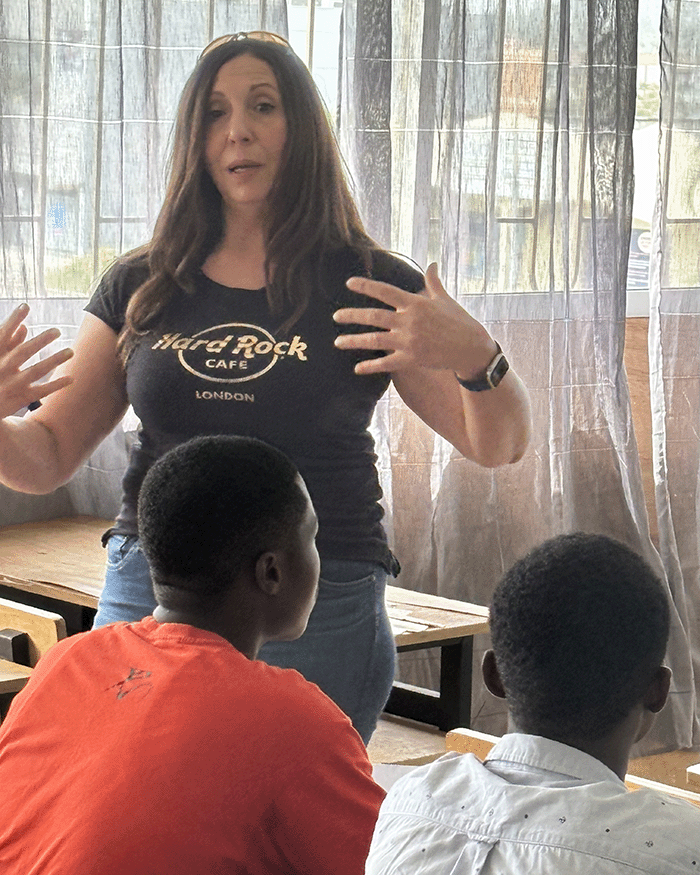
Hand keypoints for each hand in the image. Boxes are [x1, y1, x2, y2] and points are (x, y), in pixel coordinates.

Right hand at [0, 303, 73, 417]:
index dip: (13, 319)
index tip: (25, 306)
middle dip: (41, 340)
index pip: (3, 334)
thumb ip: (9, 342)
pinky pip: (42, 391)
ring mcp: (12, 384)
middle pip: (24, 352)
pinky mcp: (21, 398)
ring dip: (54, 360)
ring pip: (36, 371)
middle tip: (57, 330)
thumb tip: (25, 326)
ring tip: (71, 351)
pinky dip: (57, 385)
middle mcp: (2, 368)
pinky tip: (71, 378)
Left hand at [333, 263, 496, 376]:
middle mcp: (409, 321)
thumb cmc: (459, 321)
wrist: (471, 348)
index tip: (349, 283)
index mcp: (415, 303)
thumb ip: (433, 282)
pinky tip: (357, 368)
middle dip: (351, 315)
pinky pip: (385, 363)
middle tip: (335, 316)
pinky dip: (370, 366)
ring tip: (338, 342)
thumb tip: (432, 263)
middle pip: (373, 316)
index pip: (385, 291)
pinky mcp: (411, 359)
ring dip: (354, 341)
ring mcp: (409, 341)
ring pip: (374, 340)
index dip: (366, 286)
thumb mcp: (445, 299)